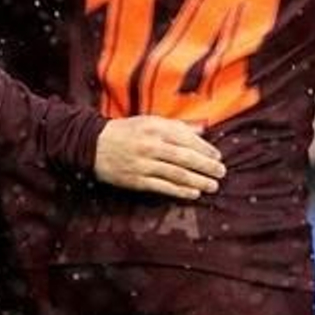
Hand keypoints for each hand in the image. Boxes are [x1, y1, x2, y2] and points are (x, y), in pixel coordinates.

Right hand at [93, 116, 226, 199]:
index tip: (217, 156)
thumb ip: (177, 126)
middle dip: (206, 166)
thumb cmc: (127, 131)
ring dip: (197, 181)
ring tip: (212, 186)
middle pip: (184, 158)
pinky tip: (193, 194)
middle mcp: (151, 145)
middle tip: (221, 172)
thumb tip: (202, 129)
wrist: (93, 144)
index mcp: (155, 127)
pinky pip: (162, 187)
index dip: (204, 148)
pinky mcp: (137, 180)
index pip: (186, 138)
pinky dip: (180, 191)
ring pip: (176, 174)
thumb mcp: (150, 121)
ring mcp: (143, 164)